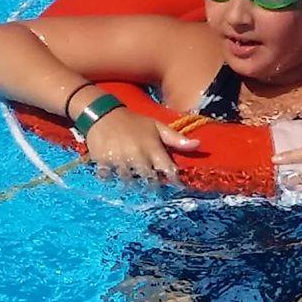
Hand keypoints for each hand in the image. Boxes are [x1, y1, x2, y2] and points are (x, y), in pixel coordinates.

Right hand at [80, 109, 200, 186]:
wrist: (103, 114)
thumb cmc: (133, 122)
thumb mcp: (156, 127)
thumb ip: (176, 139)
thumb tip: (198, 145)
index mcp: (153, 147)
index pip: (168, 170)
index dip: (173, 180)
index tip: (175, 186)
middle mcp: (138, 155)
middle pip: (149, 181)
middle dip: (151, 186)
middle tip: (150, 187)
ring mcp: (120, 159)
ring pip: (129, 182)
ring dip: (131, 183)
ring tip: (130, 179)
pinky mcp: (103, 162)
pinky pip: (109, 178)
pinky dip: (110, 178)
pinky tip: (111, 173)